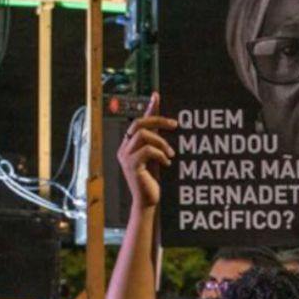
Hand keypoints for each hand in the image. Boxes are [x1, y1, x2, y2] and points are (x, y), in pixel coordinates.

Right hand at [117, 92, 177, 208]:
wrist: (148, 202)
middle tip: (175, 125)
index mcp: (128, 145)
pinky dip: (160, 154)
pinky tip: (167, 163)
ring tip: (171, 154)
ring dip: (161, 142)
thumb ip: (157, 140)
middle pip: (139, 124)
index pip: (138, 121)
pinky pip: (148, 151)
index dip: (148, 108)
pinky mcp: (131, 166)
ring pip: (144, 135)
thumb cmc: (152, 182)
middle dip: (158, 121)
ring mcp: (126, 157)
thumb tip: (163, 123)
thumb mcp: (156, 157)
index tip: (157, 96)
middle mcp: (124, 149)